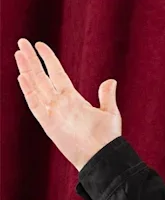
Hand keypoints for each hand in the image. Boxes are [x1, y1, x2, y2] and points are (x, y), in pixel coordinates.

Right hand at [14, 38, 121, 170]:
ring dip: (27, 70)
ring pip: (36, 87)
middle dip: (31, 60)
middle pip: (42, 77)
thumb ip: (106, 96)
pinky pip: (36, 105)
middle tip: (21, 42)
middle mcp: (60, 103)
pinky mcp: (49, 124)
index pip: (56, 74)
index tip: (39, 45)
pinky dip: (29, 91)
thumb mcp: (109, 113)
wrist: (103, 156)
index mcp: (73, 99)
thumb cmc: (107, 138)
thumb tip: (110, 80)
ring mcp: (52, 112)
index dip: (48, 59)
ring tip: (18, 54)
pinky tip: (22, 77)